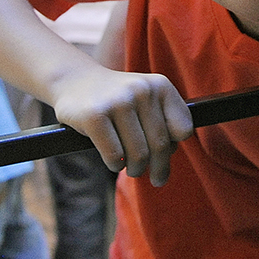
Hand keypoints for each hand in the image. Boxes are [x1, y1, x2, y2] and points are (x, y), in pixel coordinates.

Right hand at [49, 65, 192, 186]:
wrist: (75, 80)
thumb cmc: (118, 100)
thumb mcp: (146, 99)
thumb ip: (164, 122)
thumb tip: (169, 156)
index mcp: (160, 86)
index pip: (183, 129)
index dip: (174, 147)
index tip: (163, 155)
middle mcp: (142, 90)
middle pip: (161, 146)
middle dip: (158, 168)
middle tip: (155, 178)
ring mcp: (118, 101)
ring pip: (139, 155)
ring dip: (135, 169)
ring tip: (131, 168)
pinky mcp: (94, 115)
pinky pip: (115, 156)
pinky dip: (116, 165)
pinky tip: (114, 161)